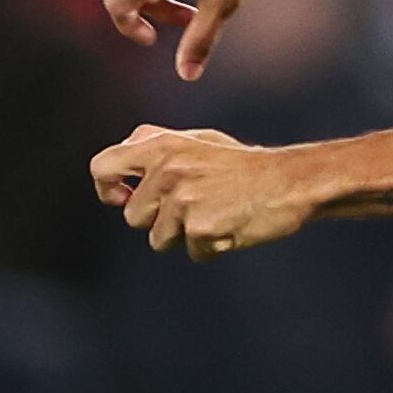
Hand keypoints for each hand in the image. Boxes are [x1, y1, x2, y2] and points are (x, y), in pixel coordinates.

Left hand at [93, 127, 318, 256]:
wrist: (290, 182)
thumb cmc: (243, 164)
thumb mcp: (199, 140)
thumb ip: (156, 144)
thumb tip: (119, 161)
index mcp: (161, 146)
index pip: (101, 168)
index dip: (107, 189)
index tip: (123, 197)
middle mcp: (166, 172)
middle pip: (133, 216)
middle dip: (158, 220)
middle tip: (193, 207)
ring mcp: (183, 202)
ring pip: (159, 239)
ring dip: (184, 236)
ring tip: (215, 214)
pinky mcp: (200, 229)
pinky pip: (193, 252)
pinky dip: (212, 246)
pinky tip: (231, 227)